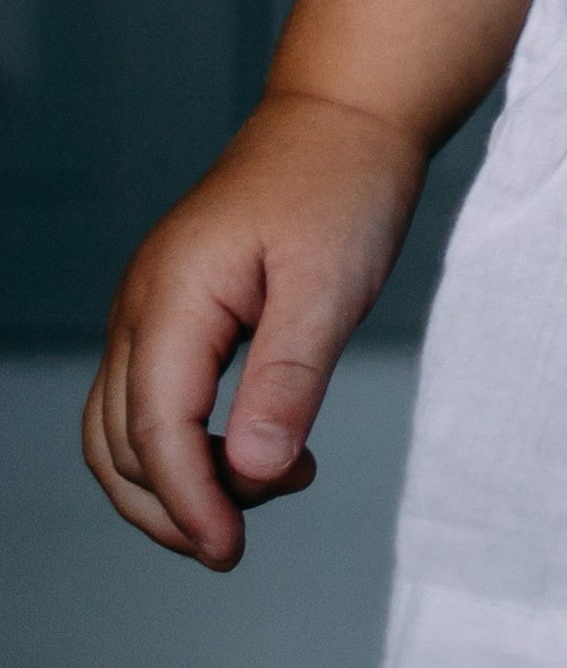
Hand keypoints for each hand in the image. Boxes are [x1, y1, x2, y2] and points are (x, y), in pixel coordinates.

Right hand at [83, 92, 425, 568]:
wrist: (343, 116)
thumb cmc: (340, 185)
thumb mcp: (330, 284)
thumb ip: (288, 379)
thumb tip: (252, 472)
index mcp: (173, 297)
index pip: (154, 432)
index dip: (188, 503)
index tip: (230, 551)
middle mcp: (143, 306)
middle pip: (121, 446)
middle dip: (177, 506)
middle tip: (248, 534)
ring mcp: (151, 308)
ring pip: (123, 431)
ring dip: (177, 483)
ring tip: (268, 485)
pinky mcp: (174, 312)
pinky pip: (151, 399)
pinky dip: (185, 446)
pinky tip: (256, 447)